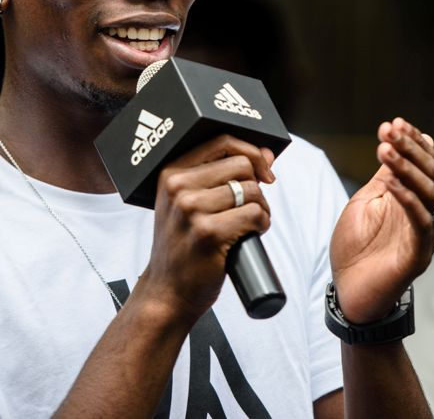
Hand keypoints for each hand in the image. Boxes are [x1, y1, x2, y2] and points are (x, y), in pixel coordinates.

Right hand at [140, 135, 276, 322]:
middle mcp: (177, 187)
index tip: (264, 167)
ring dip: (261, 208)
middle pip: (242, 165)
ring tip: (250, 224)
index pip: (222, 141)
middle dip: (257, 186)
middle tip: (252, 207)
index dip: (251, 151)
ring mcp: (191, 210)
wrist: (167, 291)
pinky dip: (262, 224)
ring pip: (251, 191)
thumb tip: (265, 155)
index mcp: (170, 172)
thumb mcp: (184, 203)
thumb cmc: (183, 245)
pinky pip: (254, 214)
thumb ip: (217, 175)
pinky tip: (251, 235)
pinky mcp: (209, 233)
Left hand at [329, 117, 433, 323]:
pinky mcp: (418, 254)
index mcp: (411, 200)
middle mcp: (424, 214)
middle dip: (409, 148)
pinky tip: (391, 182)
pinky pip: (419, 221)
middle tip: (390, 129)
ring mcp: (424, 234)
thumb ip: (383, 179)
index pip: (421, 164)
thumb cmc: (356, 250)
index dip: (412, 141)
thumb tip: (394, 147)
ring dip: (406, 167)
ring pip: (427, 193)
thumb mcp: (365, 203)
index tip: (395, 122)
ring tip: (386, 148)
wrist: (350, 293)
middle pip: (428, 173)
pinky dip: (407, 198)